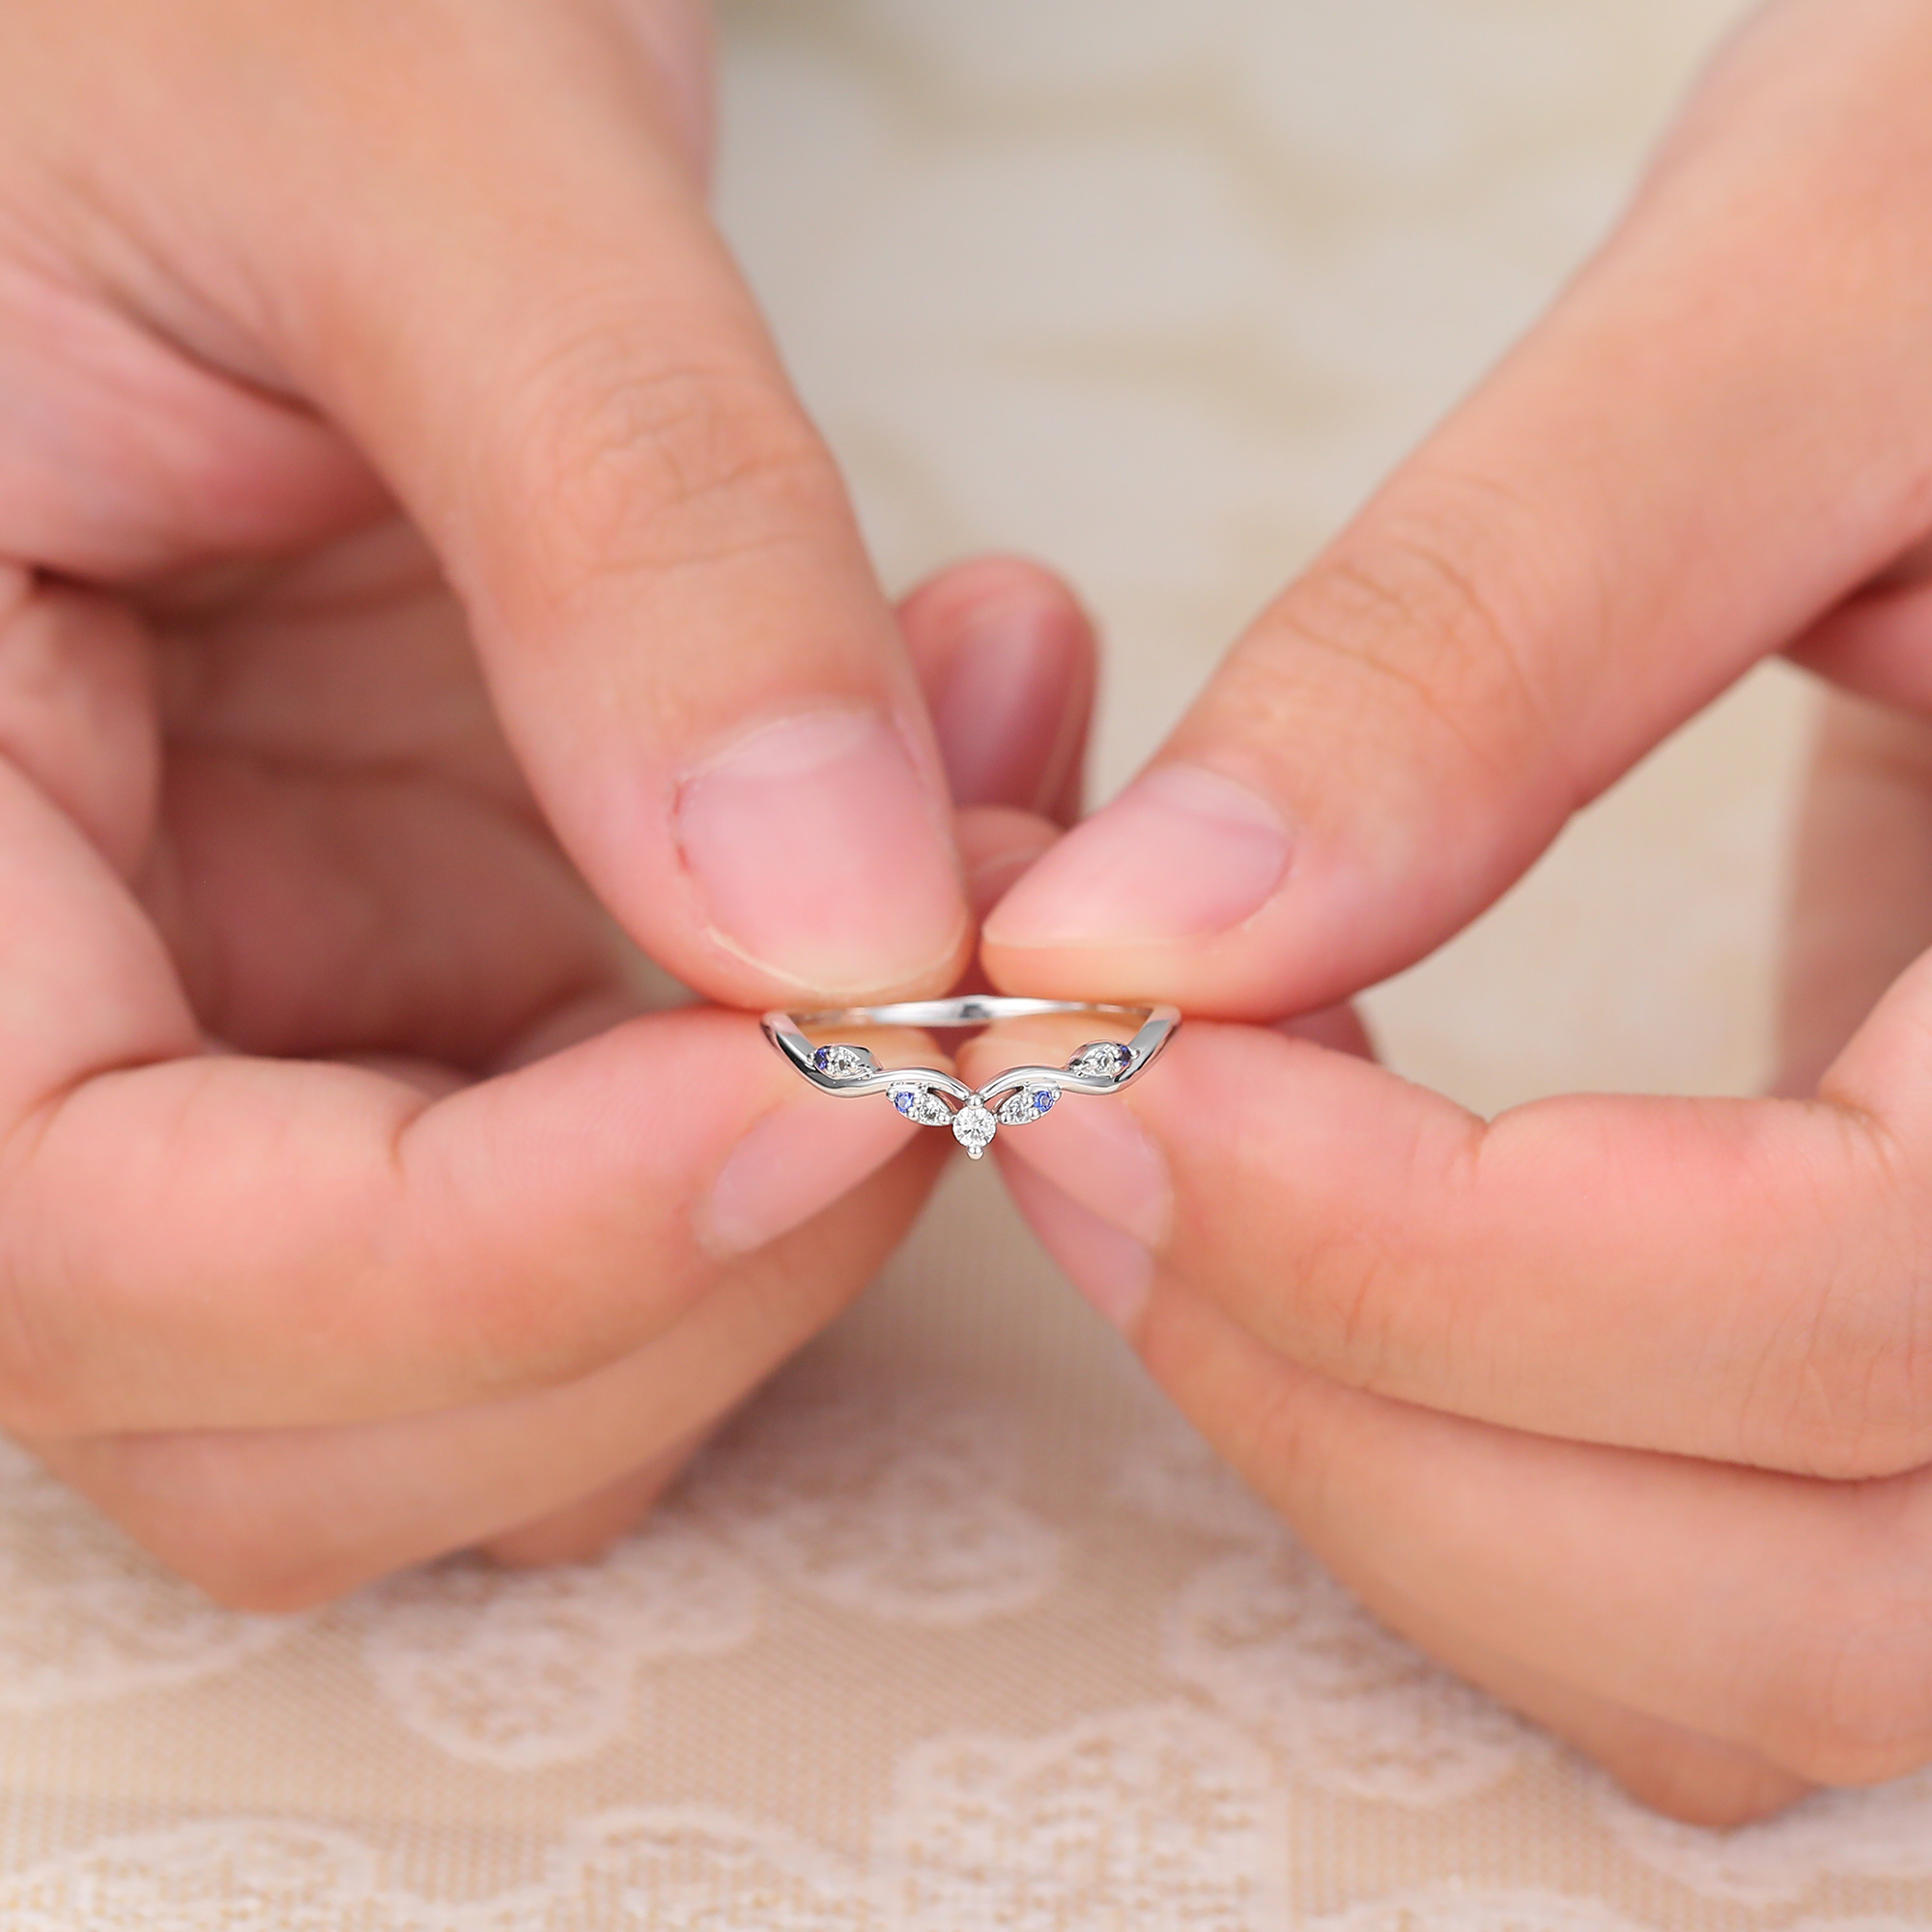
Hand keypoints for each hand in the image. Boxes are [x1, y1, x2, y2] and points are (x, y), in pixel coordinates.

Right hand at [0, 0, 1094, 1602]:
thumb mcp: (398, 141)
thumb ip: (629, 524)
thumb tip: (843, 921)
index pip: (91, 1247)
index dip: (476, 1262)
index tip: (826, 1092)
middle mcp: (38, 1009)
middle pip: (319, 1413)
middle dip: (690, 1273)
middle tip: (962, 989)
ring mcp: (250, 1021)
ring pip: (522, 1370)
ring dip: (812, 1185)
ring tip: (1004, 833)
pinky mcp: (427, 985)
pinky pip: (656, 1180)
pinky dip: (839, 1062)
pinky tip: (974, 787)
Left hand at [978, 0, 1931, 1824]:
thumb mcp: (1829, 317)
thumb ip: (1486, 635)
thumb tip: (1147, 935)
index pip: (1846, 1314)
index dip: (1413, 1252)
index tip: (1104, 1056)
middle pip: (1793, 1594)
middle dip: (1355, 1400)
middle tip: (1078, 1144)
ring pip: (1744, 1642)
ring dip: (1391, 1467)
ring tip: (1160, 1179)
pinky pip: (1721, 1550)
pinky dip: (1474, 1453)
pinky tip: (1316, 1217)